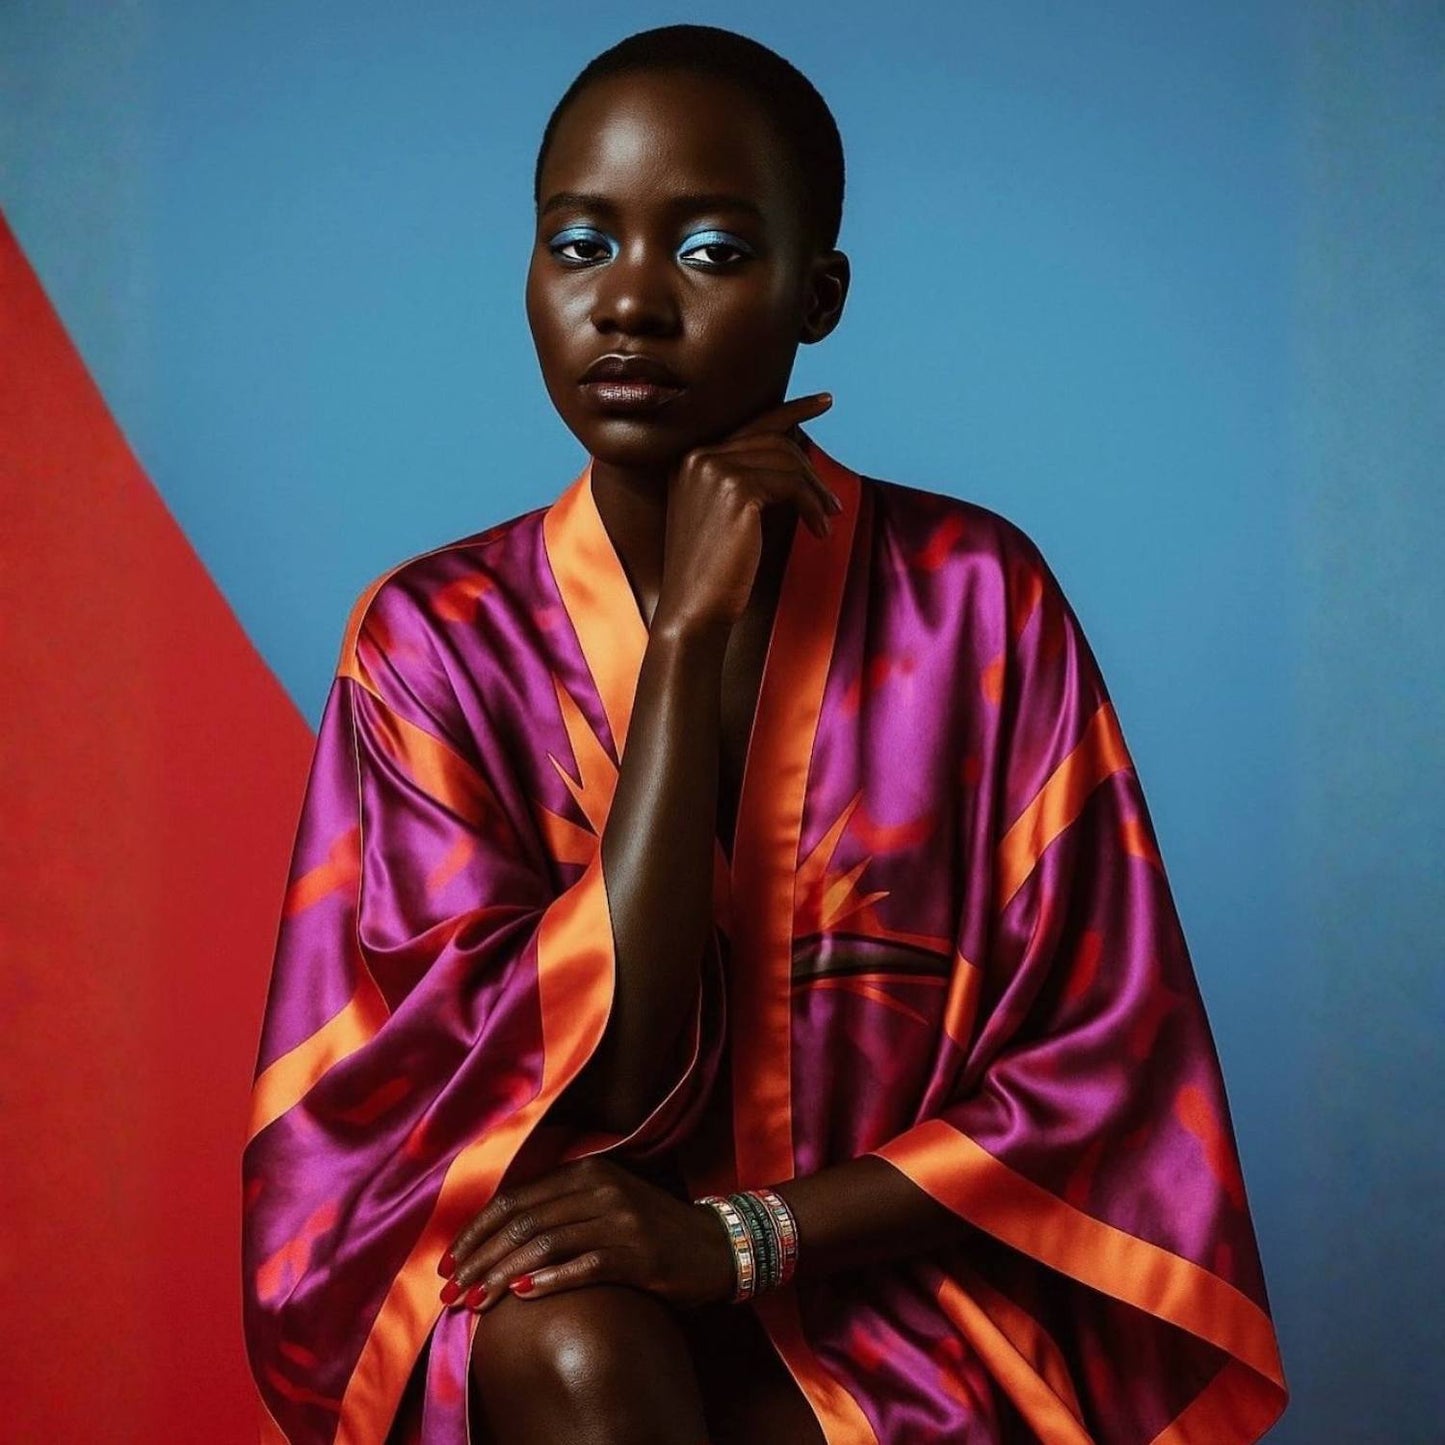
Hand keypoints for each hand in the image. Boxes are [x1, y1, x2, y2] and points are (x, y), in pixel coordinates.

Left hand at [436, 1156, 736, 1314]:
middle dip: (479, 1258)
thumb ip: (558, 1210)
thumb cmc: (650, 1229)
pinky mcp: (638, 1253)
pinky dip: (548, 1280)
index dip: (475, 1232)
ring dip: (502, 1275)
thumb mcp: (603, 1203)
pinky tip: (522, 1296)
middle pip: (523, 1222)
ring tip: (474, 1302)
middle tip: (450, 1291)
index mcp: (586, 1171)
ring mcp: (620, 1219)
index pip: (515, 1199)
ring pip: (545, 1244)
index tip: (447, 1263)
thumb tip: (494, 1237)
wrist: (714, 1245)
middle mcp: (600, 1188)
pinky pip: (584, 1266)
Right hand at [655, 392, 839, 635]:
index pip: (750, 423)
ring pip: (786, 461)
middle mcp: (697, 456)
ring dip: (816, 491)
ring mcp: (713, 469)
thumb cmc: (714, 573)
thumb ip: (748, 481)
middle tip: (834, 502)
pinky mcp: (735, 490)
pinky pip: (791, 483)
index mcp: (689, 459)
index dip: (793, 409)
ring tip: (829, 518)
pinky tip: (820, 529)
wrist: (693, 610)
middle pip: (774, 441)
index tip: (826, 401)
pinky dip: (812, 505)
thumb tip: (798, 456)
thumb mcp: (725, 517)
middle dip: (811, 469)